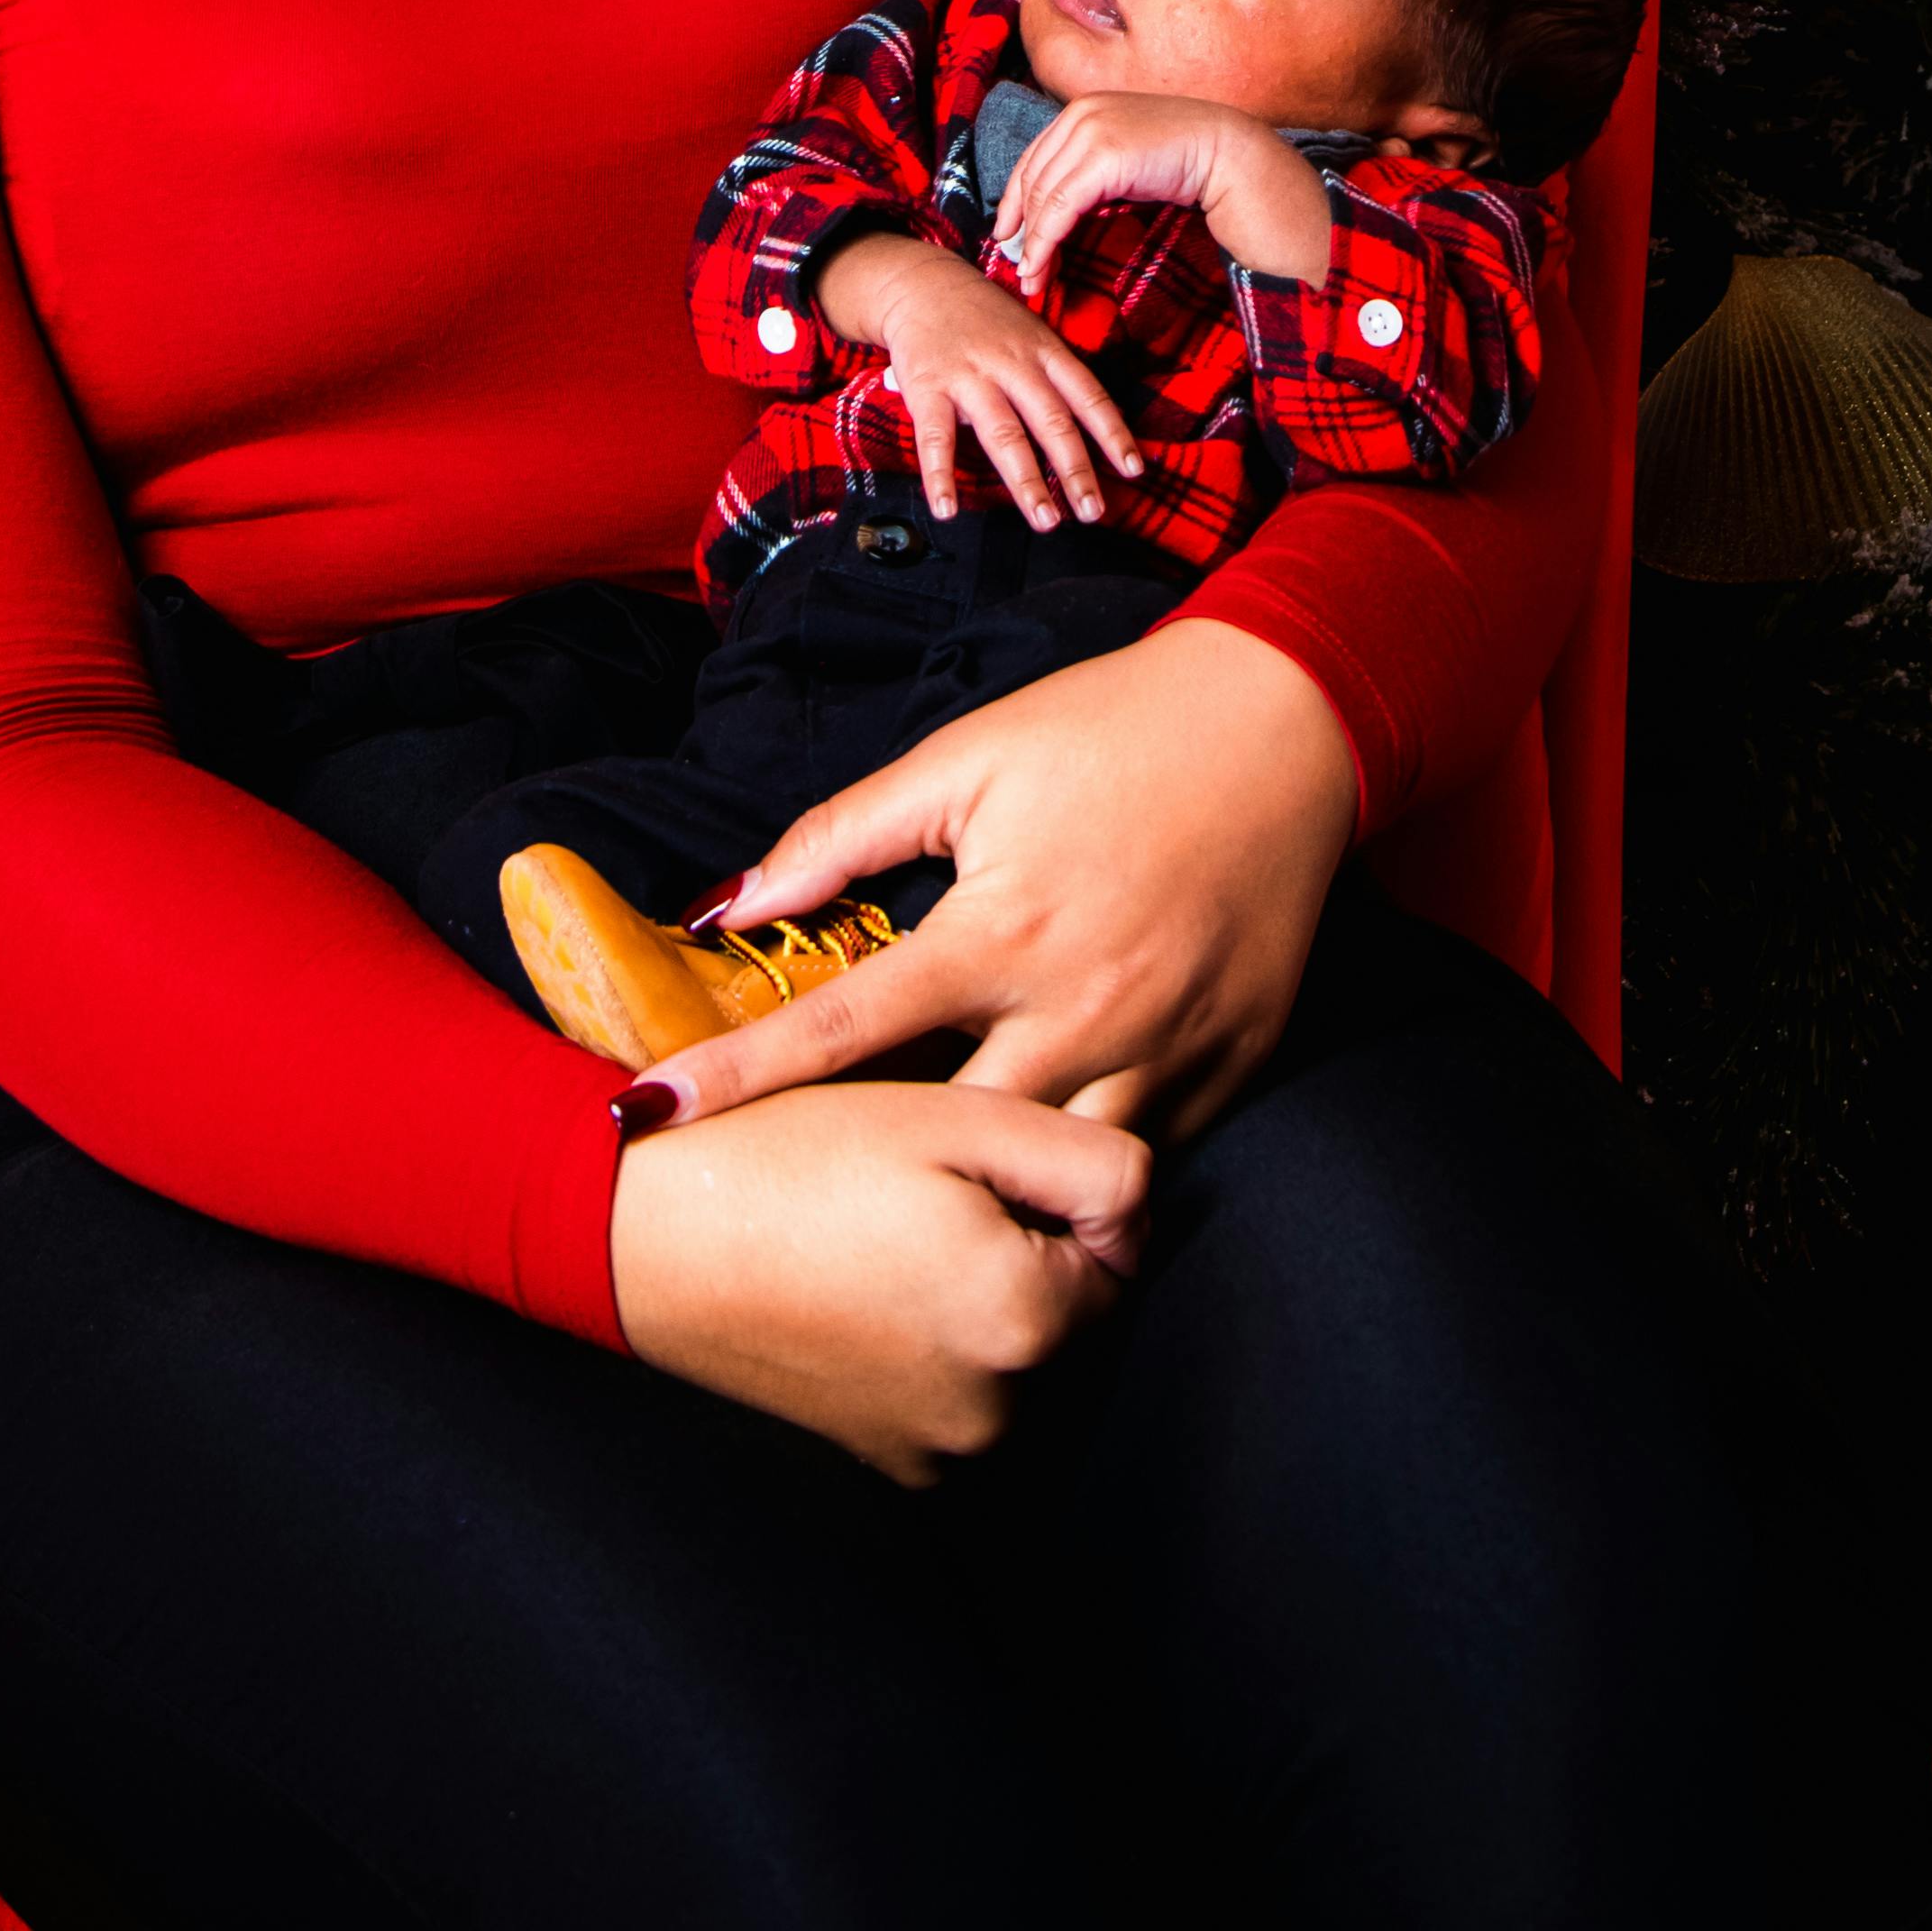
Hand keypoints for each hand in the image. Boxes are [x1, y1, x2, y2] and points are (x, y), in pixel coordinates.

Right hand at [607, 1073, 1147, 1483]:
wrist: (644, 1234)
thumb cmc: (799, 1156)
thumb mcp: (961, 1119)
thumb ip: (1092, 1163)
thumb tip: (1141, 1215)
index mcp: (1027, 1320)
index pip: (1121, 1249)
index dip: (1061, 1190)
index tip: (979, 1159)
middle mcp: (996, 1410)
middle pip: (1069, 1307)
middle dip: (1026, 1245)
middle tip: (925, 1186)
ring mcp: (935, 1446)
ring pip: (1011, 1348)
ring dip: (981, 1295)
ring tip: (886, 1230)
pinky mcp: (884, 1456)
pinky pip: (953, 1390)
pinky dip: (931, 1341)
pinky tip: (862, 1281)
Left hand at [641, 613, 1360, 1140]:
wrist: (1287, 722)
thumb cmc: (1112, 730)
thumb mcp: (967, 759)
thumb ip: (845, 835)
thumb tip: (733, 902)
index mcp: (999, 931)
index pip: (837, 1032)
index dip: (731, 1078)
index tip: (644, 1117)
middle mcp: (1078, 1010)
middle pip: (946, 1147)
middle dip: (873, 1178)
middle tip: (806, 1183)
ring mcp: (1162, 1053)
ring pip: (1055, 1181)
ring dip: (991, 1196)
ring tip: (926, 1208)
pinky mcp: (1230, 1071)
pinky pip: (1147, 1160)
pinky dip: (1091, 1172)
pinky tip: (1048, 1171)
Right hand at [866, 248, 1143, 531]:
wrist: (922, 283)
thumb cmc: (985, 318)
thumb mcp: (1030, 332)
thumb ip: (1054, 375)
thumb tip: (1090, 430)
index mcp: (1043, 350)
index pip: (1087, 394)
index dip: (1112, 432)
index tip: (1132, 470)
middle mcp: (1012, 362)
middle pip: (1051, 420)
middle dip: (1075, 469)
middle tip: (1092, 511)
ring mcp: (970, 375)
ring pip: (1004, 433)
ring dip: (1026, 481)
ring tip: (1045, 519)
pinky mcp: (928, 386)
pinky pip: (935, 437)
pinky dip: (940, 476)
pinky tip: (947, 508)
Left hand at [988, 92, 1332, 300]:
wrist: (1227, 153)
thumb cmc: (1181, 161)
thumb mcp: (1125, 160)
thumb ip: (1090, 173)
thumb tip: (1054, 214)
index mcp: (1082, 109)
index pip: (1033, 159)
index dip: (1014, 202)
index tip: (1010, 237)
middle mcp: (1080, 114)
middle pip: (1031, 179)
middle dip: (1020, 229)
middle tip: (1019, 268)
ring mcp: (1090, 131)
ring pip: (1041, 197)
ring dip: (1032, 244)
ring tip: (1032, 278)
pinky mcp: (1102, 157)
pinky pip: (1059, 207)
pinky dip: (1046, 242)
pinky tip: (1043, 265)